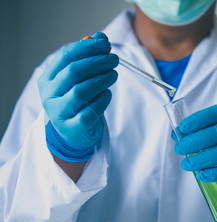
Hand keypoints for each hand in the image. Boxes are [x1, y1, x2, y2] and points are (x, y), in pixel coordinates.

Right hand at [38, 32, 118, 161]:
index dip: (87, 47)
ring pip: (81, 91)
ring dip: (102, 79)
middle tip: (114, 59)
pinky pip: (90, 111)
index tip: (105, 43)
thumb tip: (99, 37)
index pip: (66, 56)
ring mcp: (59, 113)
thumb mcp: (80, 80)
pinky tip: (107, 94)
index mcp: (48, 79)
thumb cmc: (78, 102)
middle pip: (74, 72)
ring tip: (113, 75)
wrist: (73, 133)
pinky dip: (102, 100)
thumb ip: (88, 58)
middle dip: (97, 62)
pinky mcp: (72, 128)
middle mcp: (49, 95)